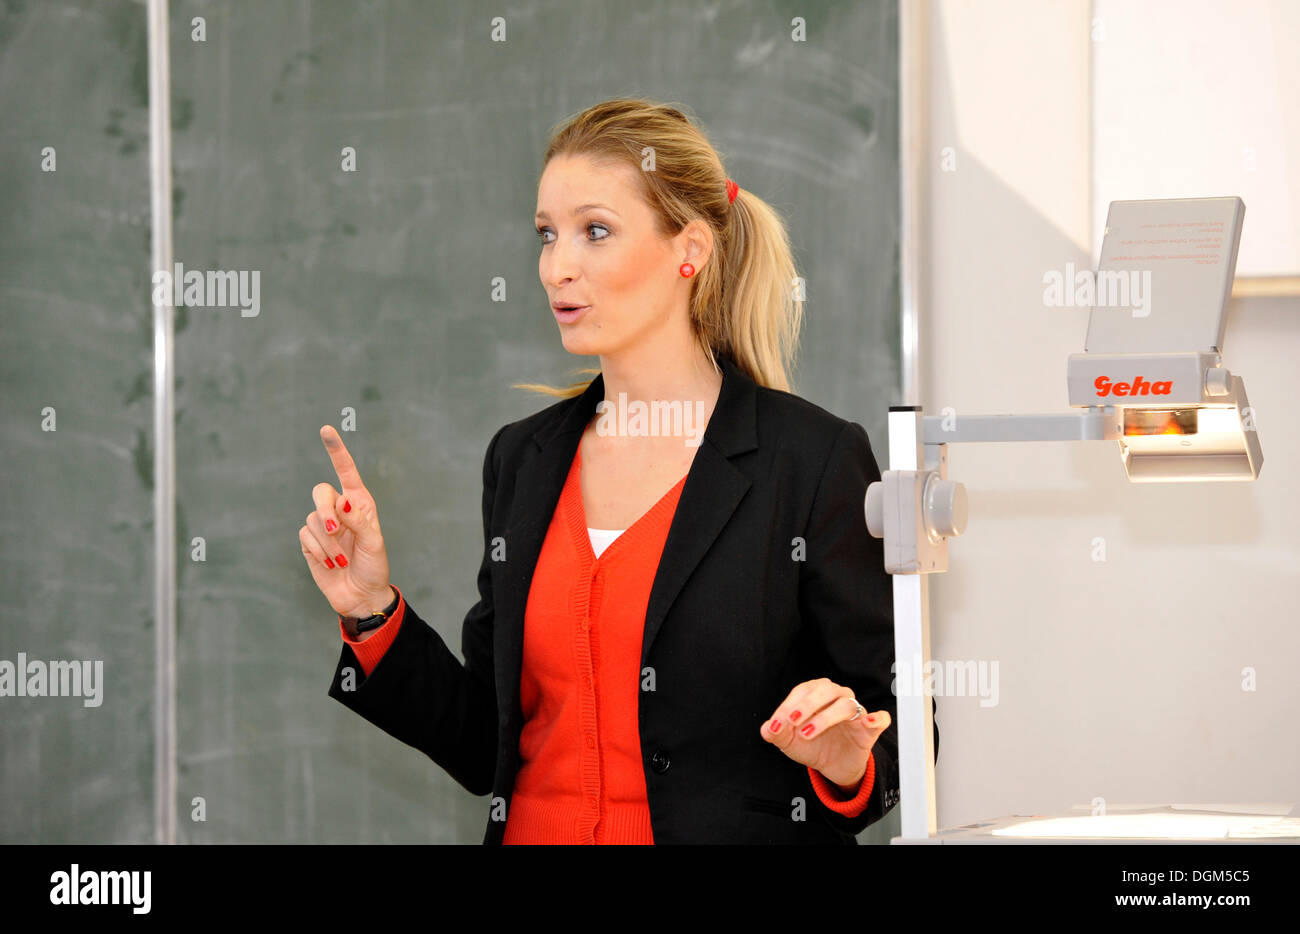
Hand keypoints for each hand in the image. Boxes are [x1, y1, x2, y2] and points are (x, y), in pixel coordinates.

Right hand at [298, 425, 393, 619]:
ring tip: (342, 560)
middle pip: (320, 492)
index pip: (345, 471)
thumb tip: (341, 502)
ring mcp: (323, 526)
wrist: (361, 595)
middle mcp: (339, 510)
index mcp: (359, 503)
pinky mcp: (310, 542)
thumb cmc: (373, 566)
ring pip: (312, 518)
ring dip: (328, 542)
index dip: (336, 450)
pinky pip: (306, 536)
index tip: (326, 429)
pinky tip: (331, 563)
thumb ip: (358, 521)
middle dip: (325, 510)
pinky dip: (320, 550)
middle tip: (335, 530)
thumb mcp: (373, 543)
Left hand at [760, 677, 890, 789]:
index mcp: (816, 694)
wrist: (832, 767)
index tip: (778, 723)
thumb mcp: (789, 743)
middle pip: (826, 690)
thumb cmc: (811, 746)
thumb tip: (767, 728)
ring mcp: (855, 712)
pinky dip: (876, 719)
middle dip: (807, 705)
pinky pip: (880, 719)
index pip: (802, 691)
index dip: (789, 705)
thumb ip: (777, 733)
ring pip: (846, 704)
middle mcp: (837, 697)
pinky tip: (868, 722)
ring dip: (826, 717)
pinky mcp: (869, 729)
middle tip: (793, 722)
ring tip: (808, 733)